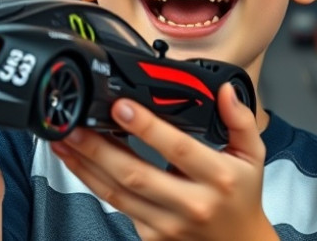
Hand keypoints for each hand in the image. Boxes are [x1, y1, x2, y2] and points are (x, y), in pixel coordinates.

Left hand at [50, 83, 276, 240]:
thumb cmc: (242, 197)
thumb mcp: (253, 156)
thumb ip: (240, 120)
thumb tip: (226, 91)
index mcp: (219, 178)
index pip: (178, 149)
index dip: (147, 128)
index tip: (121, 106)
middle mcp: (191, 204)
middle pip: (135, 174)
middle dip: (99, 148)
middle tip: (74, 124)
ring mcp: (168, 224)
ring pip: (117, 193)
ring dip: (85, 165)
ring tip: (64, 141)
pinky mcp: (151, 235)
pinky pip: (116, 205)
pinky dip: (93, 182)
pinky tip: (77, 162)